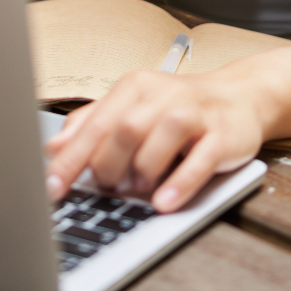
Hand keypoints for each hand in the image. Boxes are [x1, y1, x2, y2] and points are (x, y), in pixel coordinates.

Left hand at [44, 68, 266, 212]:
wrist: (238, 96)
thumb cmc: (178, 106)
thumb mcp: (132, 107)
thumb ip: (92, 124)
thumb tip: (53, 148)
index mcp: (134, 88)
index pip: (94, 125)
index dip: (70, 160)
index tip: (52, 189)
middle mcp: (162, 96)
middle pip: (124, 130)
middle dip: (108, 166)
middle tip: (107, 186)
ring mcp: (194, 114)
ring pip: (159, 138)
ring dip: (142, 170)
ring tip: (136, 188)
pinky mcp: (221, 136)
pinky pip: (199, 161)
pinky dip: (179, 184)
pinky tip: (163, 203)